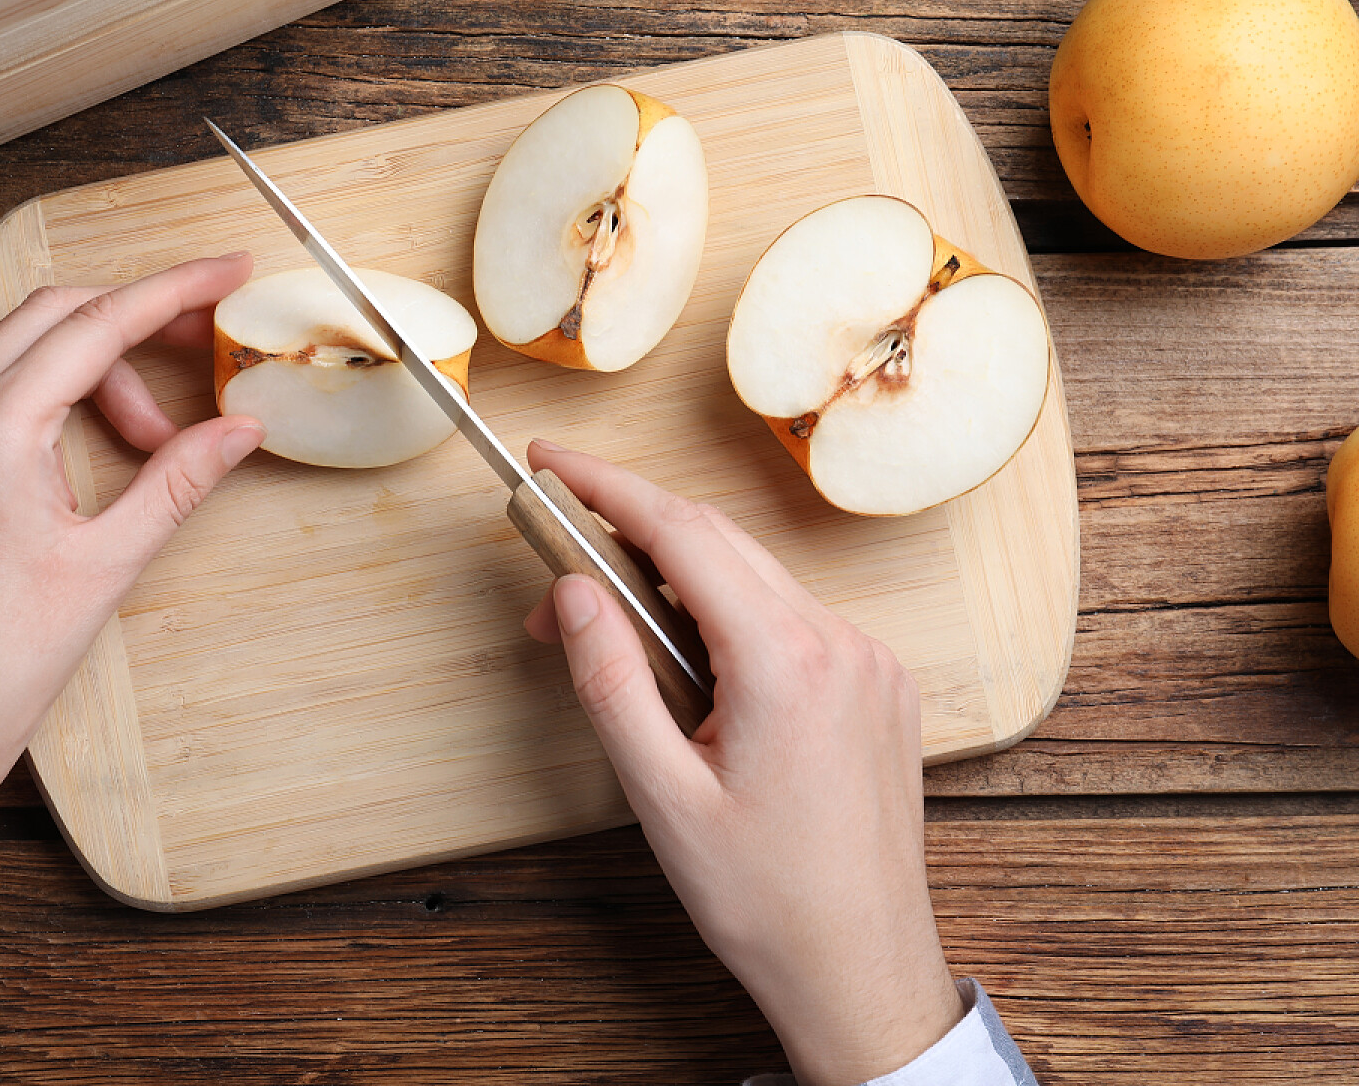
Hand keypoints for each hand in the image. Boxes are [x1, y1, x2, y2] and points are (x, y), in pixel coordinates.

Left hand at [0, 254, 265, 855]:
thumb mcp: (106, 569)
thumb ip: (177, 481)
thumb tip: (240, 429)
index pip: (98, 324)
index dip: (173, 290)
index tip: (228, 271)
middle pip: (49, 316)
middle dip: (130, 324)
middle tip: (197, 351)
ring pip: (4, 353)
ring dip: (81, 369)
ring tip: (139, 441)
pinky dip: (30, 400)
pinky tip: (68, 459)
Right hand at [522, 440, 962, 1085]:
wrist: (861, 969)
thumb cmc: (765, 900)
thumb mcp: (661, 795)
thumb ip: (609, 679)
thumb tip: (572, 590)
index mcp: (788, 661)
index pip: (682, 531)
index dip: (606, 485)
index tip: (550, 460)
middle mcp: (841, 643)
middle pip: (719, 542)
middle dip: (628, 536)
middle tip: (553, 570)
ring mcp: (870, 662)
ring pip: (756, 576)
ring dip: (678, 580)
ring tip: (611, 631)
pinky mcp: (880, 685)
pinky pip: (792, 615)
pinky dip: (730, 612)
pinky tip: (689, 657)